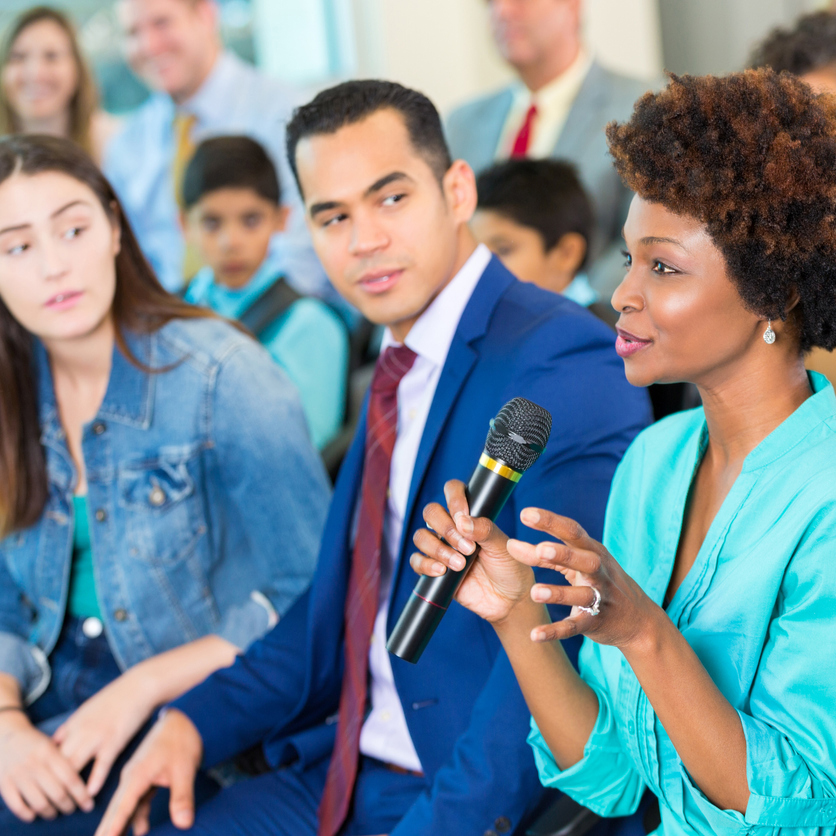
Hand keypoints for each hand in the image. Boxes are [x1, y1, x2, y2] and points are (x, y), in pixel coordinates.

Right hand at [0, 710, 92, 821]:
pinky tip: (33, 815)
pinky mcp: (4, 783)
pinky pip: (16, 804)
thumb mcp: (51, 744)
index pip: (70, 777)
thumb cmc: (34, 741)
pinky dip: (26, 813)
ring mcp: (18, 775)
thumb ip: (65, 758)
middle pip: (57, 792)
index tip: (88, 803)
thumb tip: (82, 775)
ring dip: (49, 812)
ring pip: (38, 802)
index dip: (81, 794)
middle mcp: (35, 764)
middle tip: (73, 809)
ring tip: (55, 813)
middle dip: (67, 805)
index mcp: (49, 752)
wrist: (5, 734)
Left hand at [53, 668, 156, 797]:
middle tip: (56, 797)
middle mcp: (80, 732)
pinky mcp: (114, 742)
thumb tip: (58, 739)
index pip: (49, 751)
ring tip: (71, 802)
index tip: (48, 780)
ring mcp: (96, 738)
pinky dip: (94, 781)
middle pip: (57, 763)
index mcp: (73, 723)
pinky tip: (91, 793)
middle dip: (53, 782)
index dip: (46, 768)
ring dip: (70, 787)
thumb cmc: (117, 695)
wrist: (139, 686)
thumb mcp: (88, 707)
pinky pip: (100, 766)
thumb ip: (73, 725)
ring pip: (73, 767)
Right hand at [95, 709, 202, 835]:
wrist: (185, 717)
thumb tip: (184, 824)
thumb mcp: (184, 769)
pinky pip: (137, 802)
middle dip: (105, 830)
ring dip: (119, 826)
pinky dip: (136, 816)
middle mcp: (132, 777)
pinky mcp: (146, 778)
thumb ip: (182, 797)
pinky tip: (140, 830)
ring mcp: (138, 777)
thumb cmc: (182, 740)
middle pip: (115, 810)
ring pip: (124, 807)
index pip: (122, 808)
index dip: (113, 828)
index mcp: (137, 775)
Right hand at [409, 479, 535, 623]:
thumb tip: (462, 521)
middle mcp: (452, 528)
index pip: (452, 491)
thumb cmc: (509, 567)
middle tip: (467, 548)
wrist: (508, 600)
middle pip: (431, 512)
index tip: (463, 515)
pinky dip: (426, 565)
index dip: (454, 498)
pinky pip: (416, 561)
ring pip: (421, 536)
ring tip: (460, 564)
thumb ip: (485, 530)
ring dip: (438, 549)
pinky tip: (442, 571)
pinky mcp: (434, 570)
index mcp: (469, 515)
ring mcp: (441, 548)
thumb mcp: (503, 546)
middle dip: (446, 528)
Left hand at [506, 507, 658, 647]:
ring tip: (534, 592)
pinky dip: (555, 631)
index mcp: (592, 551)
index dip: (550, 522)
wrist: (638, 620)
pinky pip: (574, 626)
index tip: (525, 513)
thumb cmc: (600, 580)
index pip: (572, 531)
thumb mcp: (579, 562)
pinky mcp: (595, 622)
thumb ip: (546, 554)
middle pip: (583, 559)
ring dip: (558, 594)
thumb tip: (511, 545)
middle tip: (540, 550)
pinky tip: (535, 635)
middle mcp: (598, 571)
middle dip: (563, 554)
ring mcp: (600, 597)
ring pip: (580, 595)